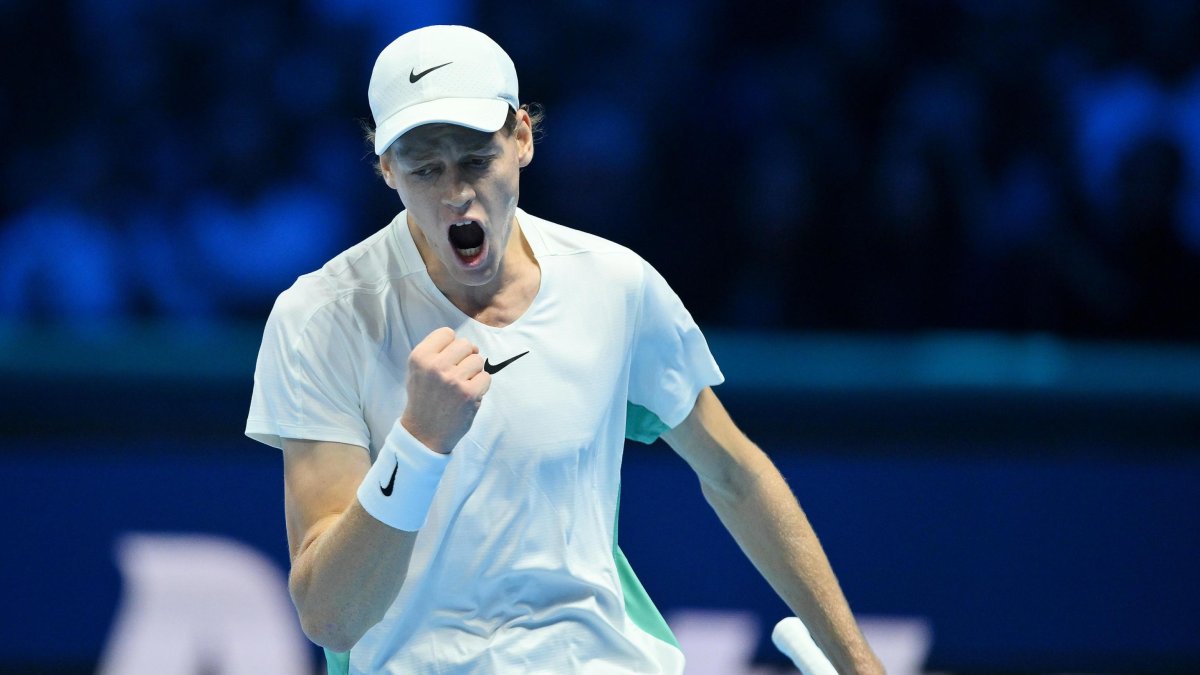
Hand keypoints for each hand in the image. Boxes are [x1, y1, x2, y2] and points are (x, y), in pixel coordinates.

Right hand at [400, 327, 490, 453]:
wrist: (424, 433)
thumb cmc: (424, 399)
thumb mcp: (418, 371)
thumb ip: (437, 353)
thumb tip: (469, 345)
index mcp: (420, 357)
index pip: (446, 333)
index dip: (451, 345)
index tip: (449, 359)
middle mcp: (435, 365)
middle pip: (465, 344)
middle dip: (465, 357)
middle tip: (457, 374)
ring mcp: (453, 379)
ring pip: (478, 360)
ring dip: (474, 372)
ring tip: (462, 386)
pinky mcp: (469, 393)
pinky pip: (486, 377)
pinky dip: (481, 386)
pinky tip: (469, 395)